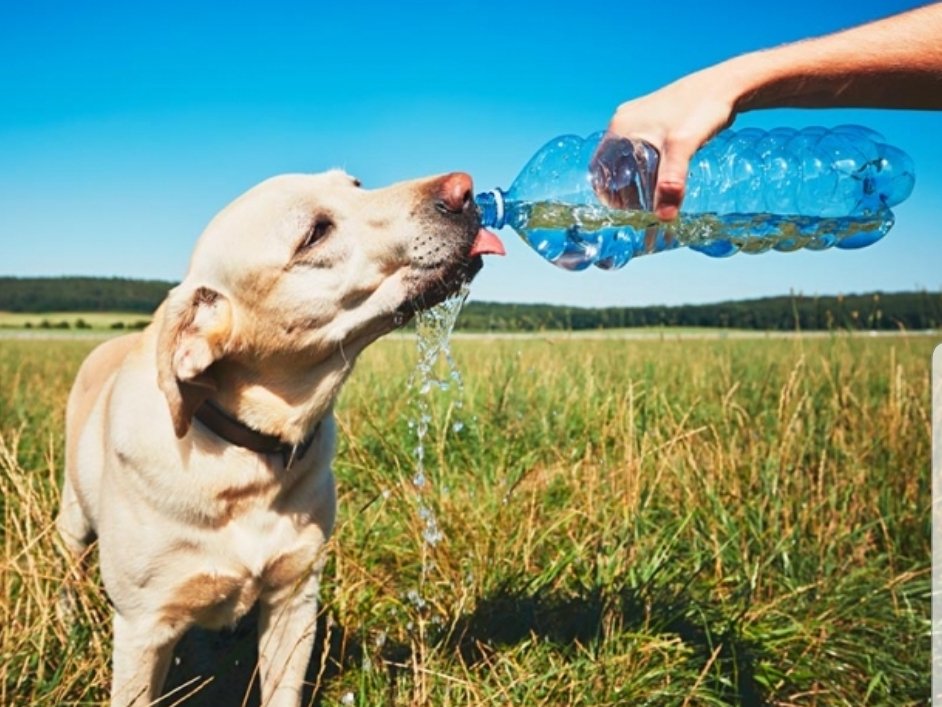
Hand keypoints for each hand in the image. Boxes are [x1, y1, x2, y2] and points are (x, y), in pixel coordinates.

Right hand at [600, 68, 736, 219]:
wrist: (727, 84)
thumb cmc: (702, 109)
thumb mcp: (683, 147)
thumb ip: (671, 182)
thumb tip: (664, 218)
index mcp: (620, 127)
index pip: (599, 168)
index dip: (606, 193)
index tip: (622, 212)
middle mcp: (625, 121)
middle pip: (613, 165)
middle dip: (623, 190)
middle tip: (641, 210)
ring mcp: (639, 119)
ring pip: (628, 158)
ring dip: (636, 179)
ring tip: (653, 198)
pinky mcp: (655, 120)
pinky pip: (642, 150)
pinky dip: (648, 168)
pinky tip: (664, 177)